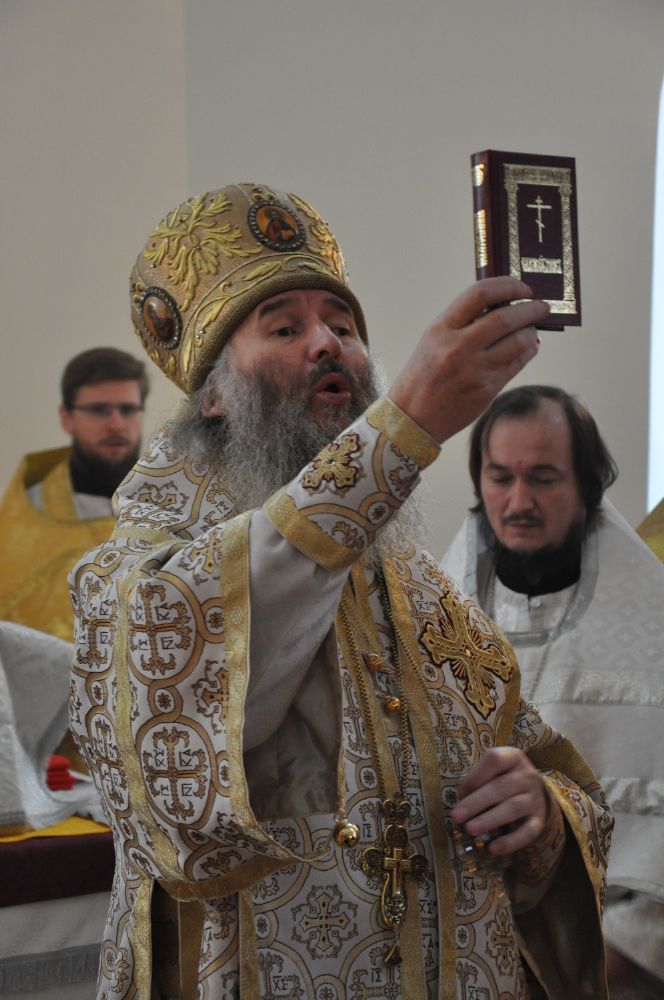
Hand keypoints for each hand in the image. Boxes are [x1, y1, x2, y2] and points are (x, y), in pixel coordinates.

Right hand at [388, 277, 548, 443]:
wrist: (413, 418)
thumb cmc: (423, 376)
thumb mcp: (433, 340)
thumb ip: (462, 322)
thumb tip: (501, 305)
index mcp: (441, 329)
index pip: (480, 294)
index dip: (507, 285)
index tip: (521, 288)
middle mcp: (458, 347)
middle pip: (506, 317)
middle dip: (531, 308)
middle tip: (541, 306)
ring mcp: (475, 369)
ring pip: (518, 341)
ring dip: (531, 331)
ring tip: (532, 329)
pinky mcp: (487, 389)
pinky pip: (517, 363)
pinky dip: (528, 351)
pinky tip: (529, 346)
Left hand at [450, 747, 549, 857]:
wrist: (533, 792)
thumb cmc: (501, 779)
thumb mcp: (490, 772)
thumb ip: (475, 782)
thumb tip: (461, 804)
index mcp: (512, 757)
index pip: (494, 760)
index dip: (475, 776)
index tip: (459, 792)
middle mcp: (527, 775)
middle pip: (501, 787)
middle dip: (476, 802)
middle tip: (456, 816)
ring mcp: (535, 798)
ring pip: (513, 808)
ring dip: (489, 820)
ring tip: (470, 829)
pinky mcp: (540, 820)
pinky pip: (527, 832)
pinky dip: (510, 842)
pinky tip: (493, 849)